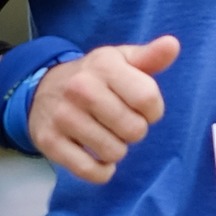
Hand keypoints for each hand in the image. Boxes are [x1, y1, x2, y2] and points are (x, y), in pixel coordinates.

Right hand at [26, 37, 180, 183]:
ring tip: (106, 134)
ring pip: (114, 152)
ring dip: (117, 150)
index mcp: (104, 65)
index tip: (142, 108)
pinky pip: (90, 171)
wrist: (42, 90)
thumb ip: (150, 57)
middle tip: (120, 122)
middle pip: (134, 130)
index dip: (153, 111)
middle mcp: (81, 89)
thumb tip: (173, 45)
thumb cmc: (94, 78)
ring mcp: (63, 116)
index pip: (148, 100)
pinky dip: (101, 170)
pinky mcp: (50, 142)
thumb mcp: (121, 61)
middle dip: (134, 131)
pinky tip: (98, 157)